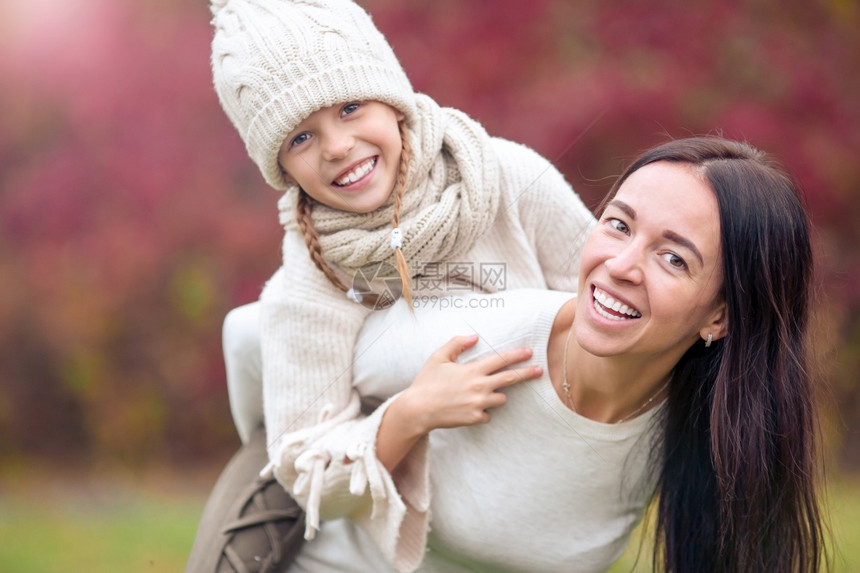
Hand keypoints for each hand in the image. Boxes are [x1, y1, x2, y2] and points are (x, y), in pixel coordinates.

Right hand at [398, 334, 542, 433]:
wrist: (418, 410)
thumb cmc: (427, 382)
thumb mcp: (438, 357)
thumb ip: (457, 343)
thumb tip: (475, 336)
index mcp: (472, 370)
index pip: (501, 360)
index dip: (517, 355)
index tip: (529, 352)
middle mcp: (480, 387)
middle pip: (510, 379)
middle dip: (527, 373)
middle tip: (540, 370)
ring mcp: (479, 404)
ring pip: (501, 398)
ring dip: (496, 395)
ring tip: (480, 393)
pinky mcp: (475, 418)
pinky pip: (487, 414)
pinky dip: (482, 411)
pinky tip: (468, 408)